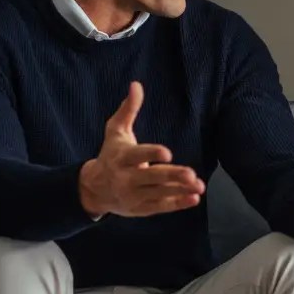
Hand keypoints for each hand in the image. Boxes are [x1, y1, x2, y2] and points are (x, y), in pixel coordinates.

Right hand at [79, 81, 204, 217]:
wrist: (94, 188)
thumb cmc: (110, 154)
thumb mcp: (115, 132)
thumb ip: (128, 110)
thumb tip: (136, 85)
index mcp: (121, 157)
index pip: (137, 155)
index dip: (151, 153)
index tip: (168, 152)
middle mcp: (126, 177)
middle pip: (152, 177)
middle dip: (172, 176)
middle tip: (191, 174)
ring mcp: (134, 195)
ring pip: (159, 193)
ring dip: (180, 191)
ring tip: (199, 186)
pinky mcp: (142, 208)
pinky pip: (161, 206)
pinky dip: (178, 204)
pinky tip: (194, 198)